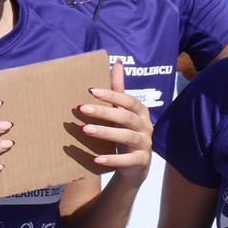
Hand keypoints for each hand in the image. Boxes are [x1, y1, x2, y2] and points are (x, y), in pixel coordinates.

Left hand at [79, 62, 151, 182]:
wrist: (136, 165)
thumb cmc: (126, 131)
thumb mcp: (123, 110)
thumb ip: (119, 90)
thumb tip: (117, 63)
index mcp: (141, 112)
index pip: (128, 100)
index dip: (111, 95)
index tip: (90, 90)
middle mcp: (146, 126)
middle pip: (126, 117)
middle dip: (103, 112)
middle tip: (81, 109)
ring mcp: (145, 144)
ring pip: (126, 136)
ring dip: (105, 132)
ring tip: (84, 129)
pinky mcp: (141, 161)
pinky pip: (127, 160)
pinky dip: (112, 159)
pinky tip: (96, 159)